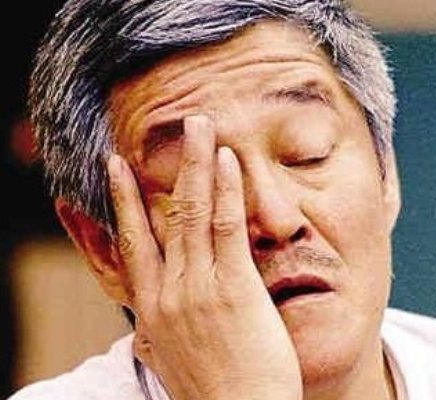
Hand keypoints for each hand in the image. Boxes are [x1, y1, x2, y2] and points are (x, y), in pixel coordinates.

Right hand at [107, 115, 301, 399]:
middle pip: (163, 216)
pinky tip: (229, 160)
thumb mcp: (174, 361)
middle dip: (170, 166)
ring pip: (192, 212)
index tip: (116, 169)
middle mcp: (170, 293)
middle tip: (178, 125)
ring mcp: (199, 289)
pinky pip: (226, 229)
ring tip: (203, 124)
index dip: (125, 201)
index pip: (133, 244)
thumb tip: (148, 332)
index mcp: (154, 309)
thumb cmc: (216, 394)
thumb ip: (161, 335)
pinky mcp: (234, 290)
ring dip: (198, 163)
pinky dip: (226, 191)